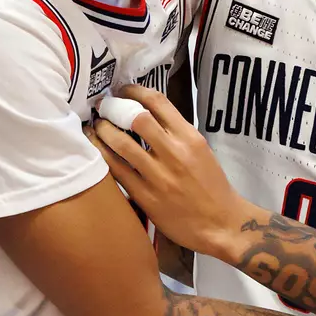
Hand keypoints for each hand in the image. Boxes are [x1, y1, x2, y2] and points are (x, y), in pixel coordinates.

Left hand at [87, 86, 252, 261]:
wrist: (220, 224)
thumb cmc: (212, 186)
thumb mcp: (201, 151)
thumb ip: (176, 133)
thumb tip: (148, 116)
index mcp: (190, 138)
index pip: (158, 103)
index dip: (135, 91)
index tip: (123, 91)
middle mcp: (174, 153)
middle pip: (135, 119)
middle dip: (114, 109)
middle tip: (103, 108)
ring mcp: (158, 176)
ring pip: (121, 145)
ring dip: (102, 132)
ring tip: (94, 128)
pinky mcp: (146, 197)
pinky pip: (117, 172)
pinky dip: (104, 158)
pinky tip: (96, 152)